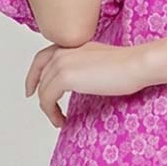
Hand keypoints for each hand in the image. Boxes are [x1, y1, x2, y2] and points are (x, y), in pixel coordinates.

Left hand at [24, 41, 148, 127]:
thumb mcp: (99, 60)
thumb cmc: (126, 66)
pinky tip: (62, 120)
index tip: (31, 90)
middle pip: (40, 76)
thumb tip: (78, 81)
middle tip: (47, 110)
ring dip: (49, 109)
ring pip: (43, 90)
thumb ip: (83, 66)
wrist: (134, 65)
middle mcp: (62, 51)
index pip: (42, 58)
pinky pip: (47, 100)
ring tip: (59, 120)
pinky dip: (51, 113)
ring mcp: (62, 63)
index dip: (33, 75)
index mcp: (71, 45)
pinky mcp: (64, 77)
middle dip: (41, 95)